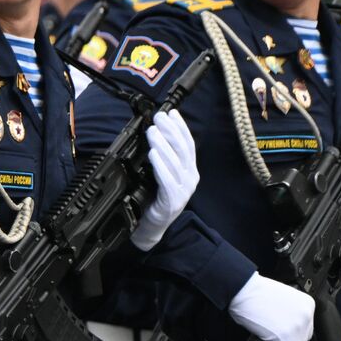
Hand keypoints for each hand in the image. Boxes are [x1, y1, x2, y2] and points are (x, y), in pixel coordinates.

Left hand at [131, 110, 198, 251]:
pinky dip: (160, 165)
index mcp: (188, 171)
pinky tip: (153, 154)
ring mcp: (183, 191)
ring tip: (153, 132)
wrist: (150, 227)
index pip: (188, 145)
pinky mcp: (173, 201)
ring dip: (163, 145)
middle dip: (171, 131)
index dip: (181, 127)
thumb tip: (154, 133)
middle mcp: (189, 179)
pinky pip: (167, 180)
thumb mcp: (160, 174)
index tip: (172, 113)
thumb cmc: (153, 199)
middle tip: (159, 118)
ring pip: (175, 163)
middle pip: (183, 150)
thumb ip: (161, 158)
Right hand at [228, 272, 314, 340]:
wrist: (242, 289)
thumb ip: (290, 313)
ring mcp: (297, 328)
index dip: (295, 337)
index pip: (307, 329)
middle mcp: (306, 317)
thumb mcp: (282, 299)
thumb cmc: (255, 292)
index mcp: (307, 306)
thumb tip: (286, 328)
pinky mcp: (285, 339)